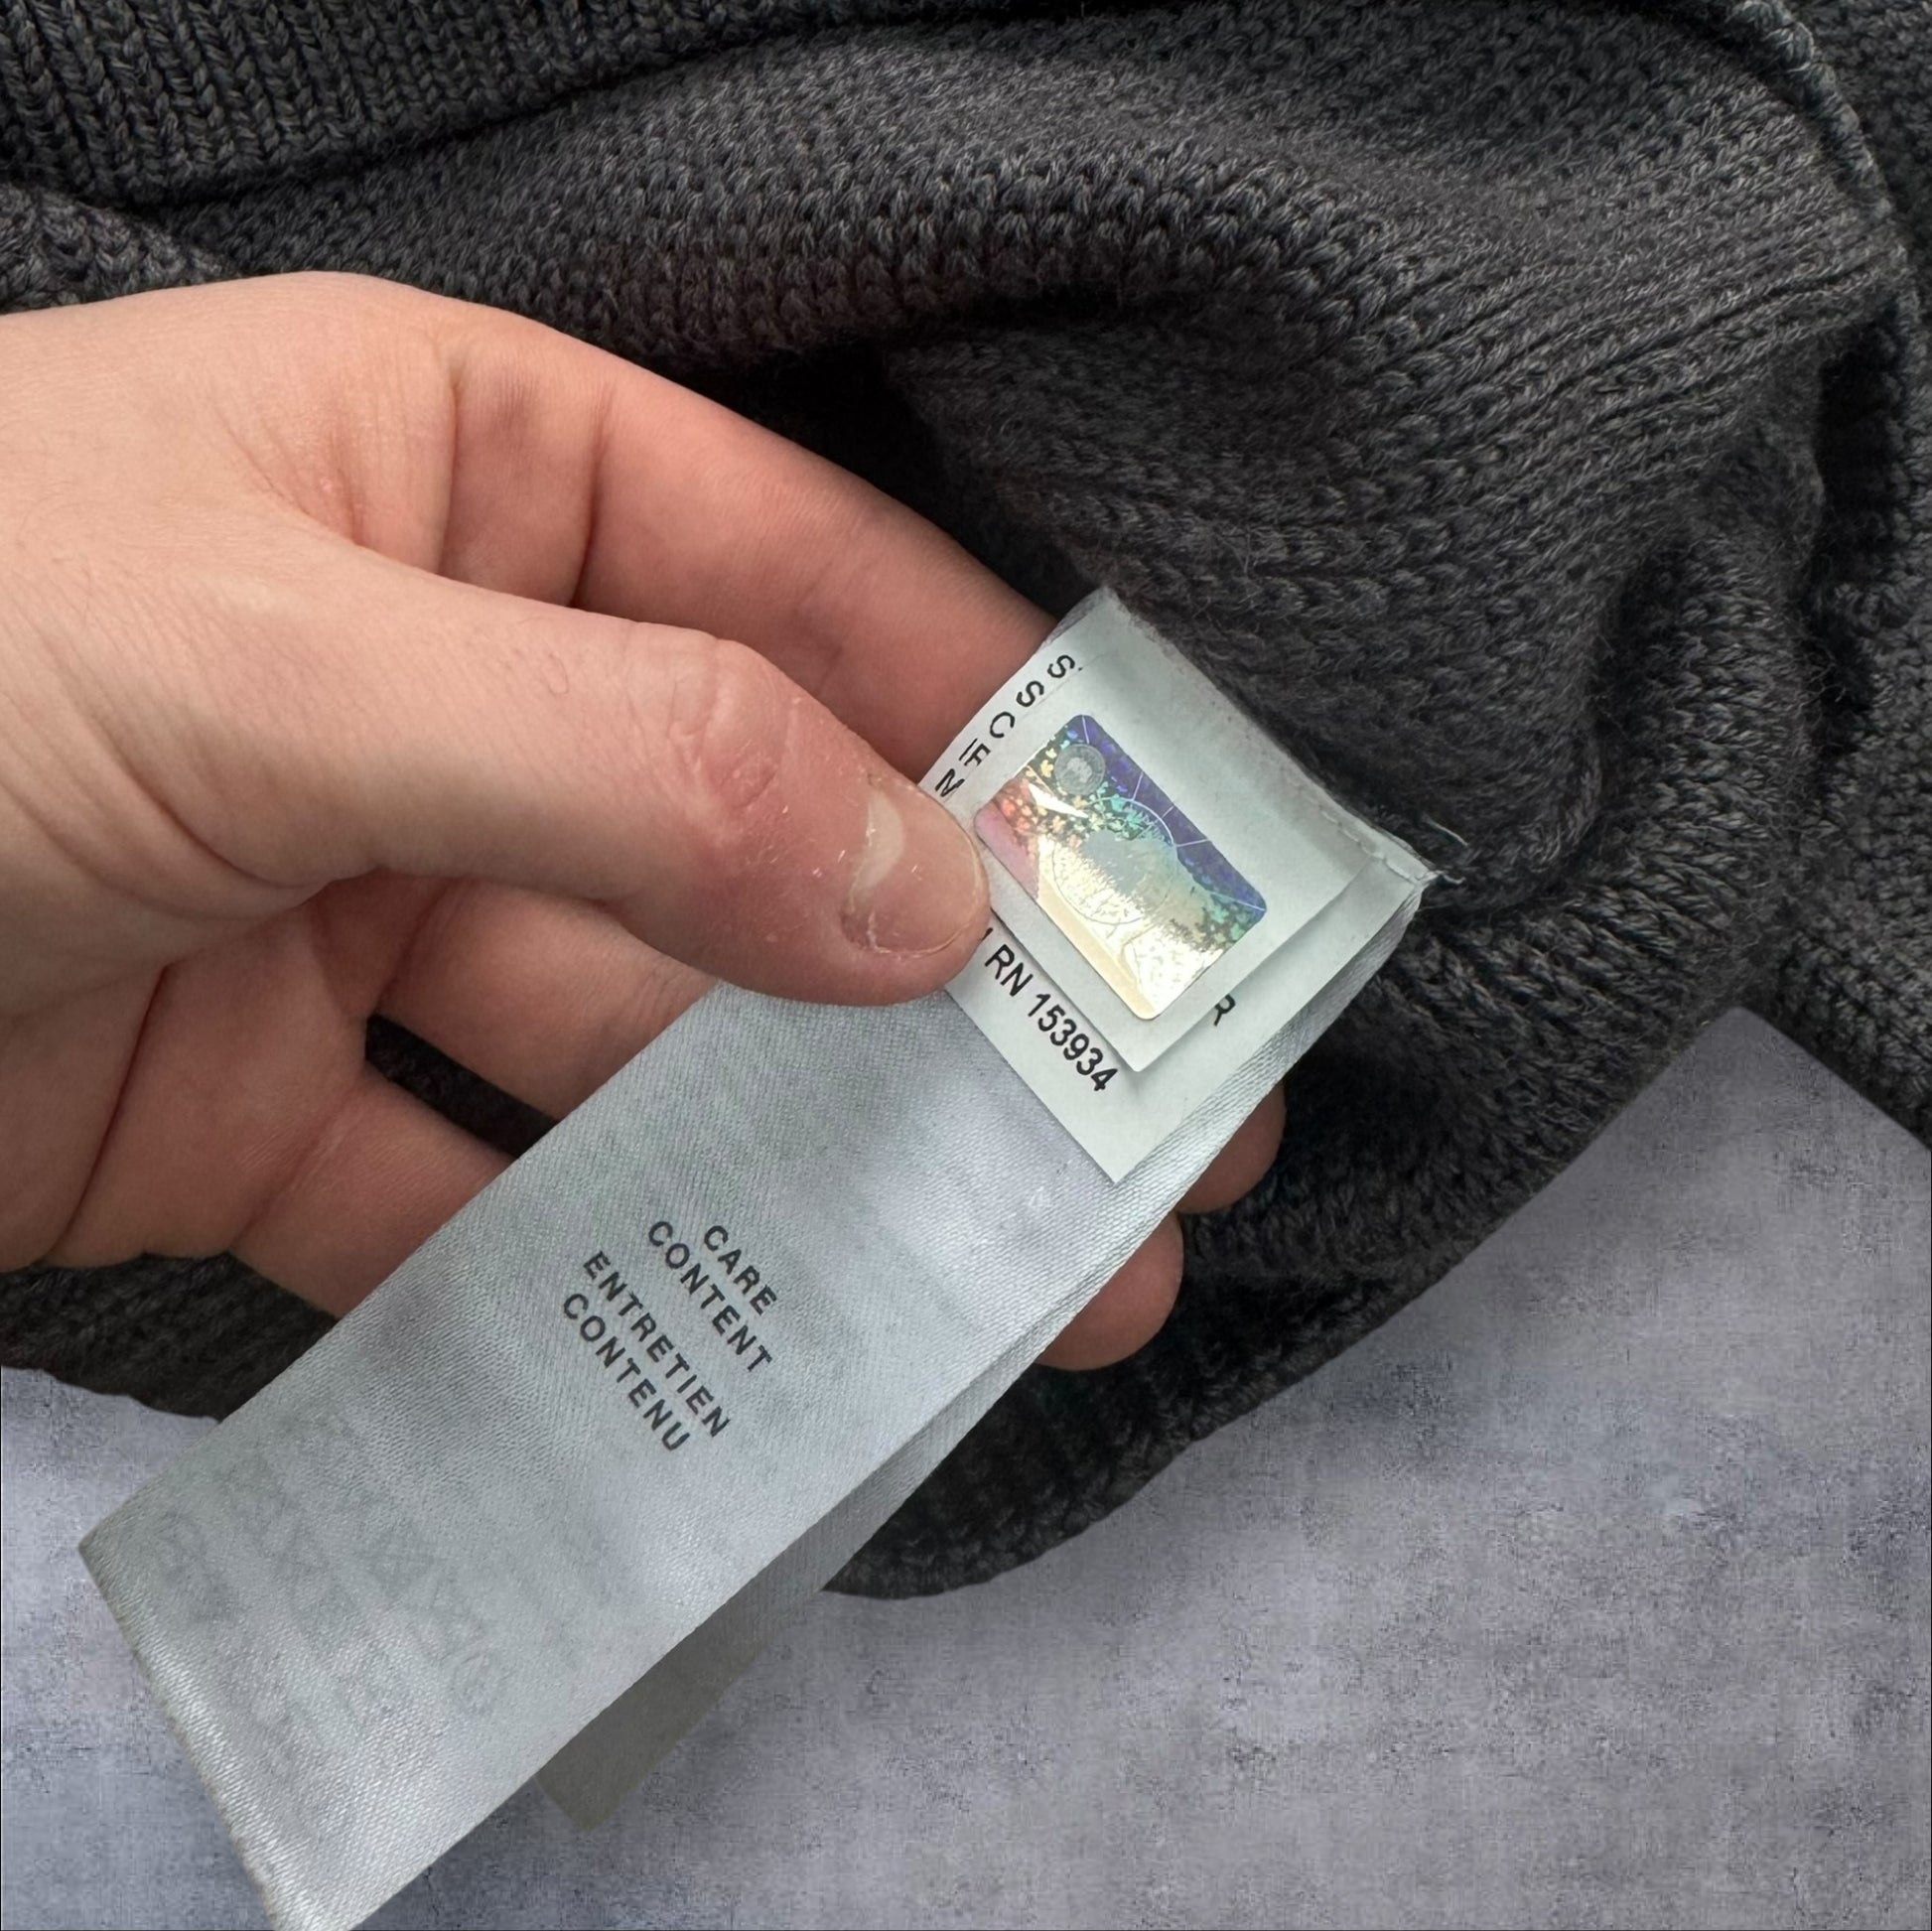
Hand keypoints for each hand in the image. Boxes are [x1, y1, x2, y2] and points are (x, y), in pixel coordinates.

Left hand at [0, 274, 1281, 1366]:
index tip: (1162, 862)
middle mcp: (441, 684)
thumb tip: (944, 897)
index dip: (991, 711)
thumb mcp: (276, 650)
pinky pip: (485, 1197)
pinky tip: (772, 1363)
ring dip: (832, 1162)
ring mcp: (365, 906)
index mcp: (454, 475)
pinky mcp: (272, 1112)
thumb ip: (632, 760)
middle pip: (758, 837)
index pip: (791, 573)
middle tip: (1166, 1120)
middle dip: (965, 984)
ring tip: (1042, 1277)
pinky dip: (611, 1282)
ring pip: (652, 1041)